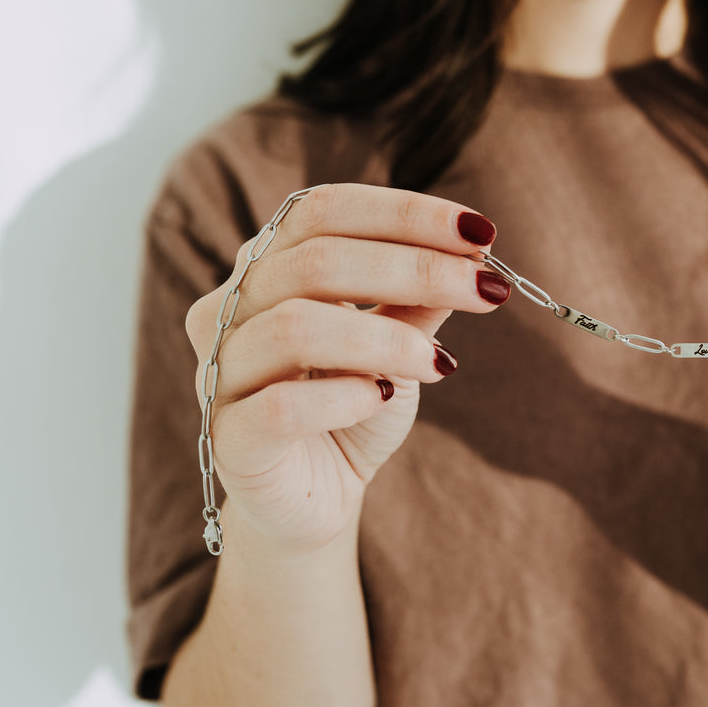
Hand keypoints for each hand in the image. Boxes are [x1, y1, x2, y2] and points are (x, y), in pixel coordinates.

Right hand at [184, 183, 511, 552]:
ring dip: (386, 339)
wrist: (317, 496)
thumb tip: (472, 253)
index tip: (482, 233)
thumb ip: (420, 297)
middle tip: (487, 291)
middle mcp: (230, 308)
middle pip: (315, 260)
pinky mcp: (230, 439)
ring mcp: (220, 372)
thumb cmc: (354, 404)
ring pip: (295, 327)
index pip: (323, 210)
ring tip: (442, 364)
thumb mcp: (399, 342)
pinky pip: (281, 405)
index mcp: (267, 267)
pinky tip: (384, 398)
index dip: (403, 213)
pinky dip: (345, 397)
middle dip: (415, 269)